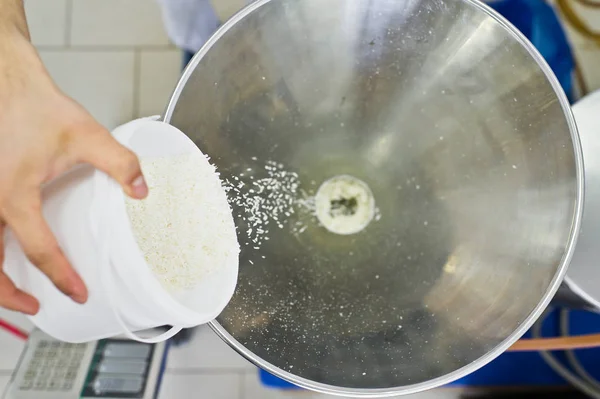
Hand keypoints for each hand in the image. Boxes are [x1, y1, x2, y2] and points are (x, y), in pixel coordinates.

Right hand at [0, 28, 147, 314]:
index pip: (40, 249)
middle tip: (34, 306)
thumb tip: (142, 190)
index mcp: (14, 194)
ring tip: (13, 289)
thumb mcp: (86, 136)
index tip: (77, 291)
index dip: (61, 277)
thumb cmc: (34, 105)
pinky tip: (3, 251)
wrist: (4, 81)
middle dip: (8, 294)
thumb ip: (120, 163)